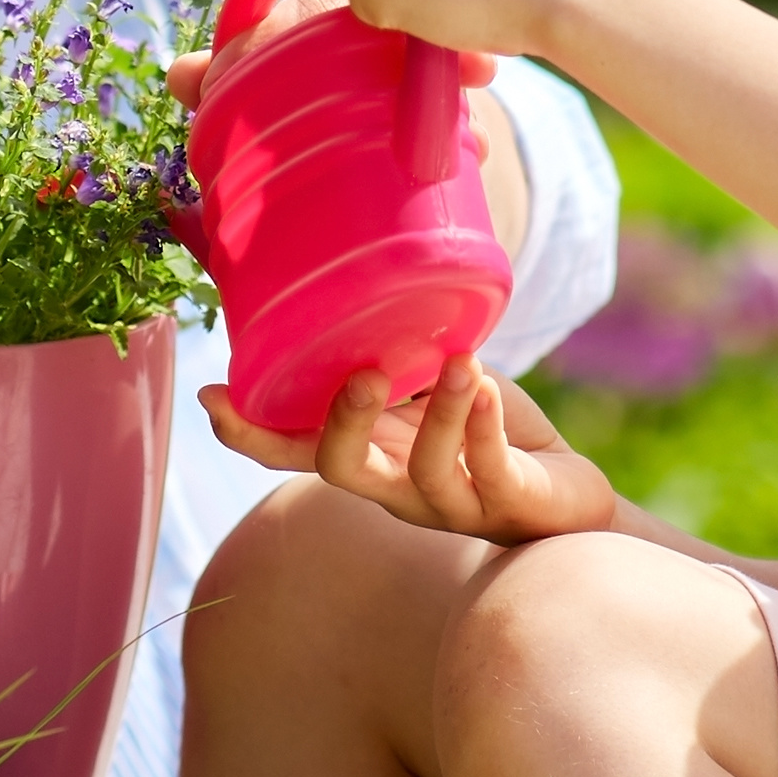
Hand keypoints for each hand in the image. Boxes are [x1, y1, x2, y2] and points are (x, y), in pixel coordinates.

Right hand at [205, 356, 621, 544]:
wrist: (564, 495)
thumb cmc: (486, 429)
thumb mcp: (430, 382)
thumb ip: (391, 347)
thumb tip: (342, 271)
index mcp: (367, 450)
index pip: (291, 449)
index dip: (248, 432)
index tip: (212, 397)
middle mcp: (395, 484)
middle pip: (340, 471)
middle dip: (341, 425)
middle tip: (361, 375)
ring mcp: (448, 502)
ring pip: (427, 471)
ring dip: (443, 414)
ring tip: (465, 361)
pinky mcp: (505, 505)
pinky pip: (488, 470)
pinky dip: (485, 426)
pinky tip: (490, 388)